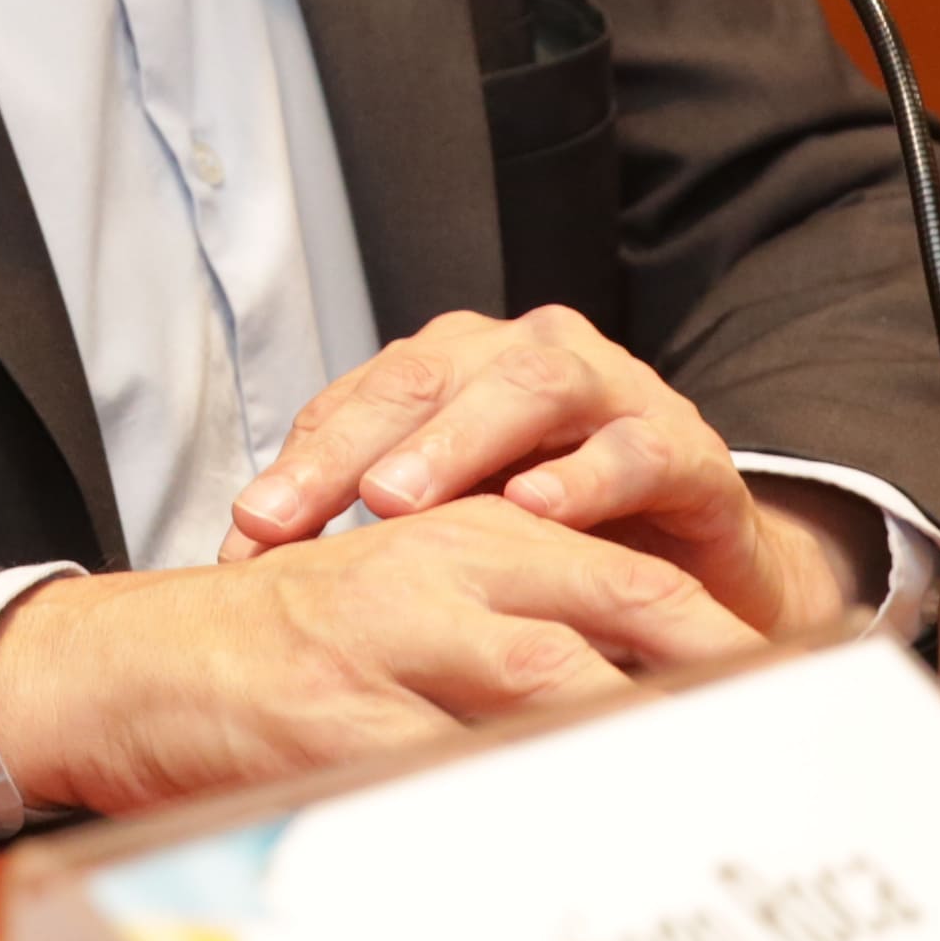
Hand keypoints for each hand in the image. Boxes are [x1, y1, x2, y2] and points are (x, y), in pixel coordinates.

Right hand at [0, 497, 766, 819]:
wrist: (132, 667)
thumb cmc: (283, 647)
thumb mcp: (404, 599)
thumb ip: (512, 630)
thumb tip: (640, 706)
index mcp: (464, 540)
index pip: (628, 580)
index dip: (719, 641)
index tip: (793, 703)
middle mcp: (435, 577)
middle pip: (612, 622)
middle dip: (707, 694)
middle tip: (783, 765)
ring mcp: (384, 649)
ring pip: (545, 694)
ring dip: (634, 756)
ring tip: (708, 822)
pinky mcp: (335, 723)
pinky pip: (447, 778)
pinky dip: (515, 820)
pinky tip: (569, 873)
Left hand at [218, 306, 847, 637]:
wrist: (698, 575)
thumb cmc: (554, 545)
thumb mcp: (453, 536)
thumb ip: (365, 538)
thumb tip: (241, 580)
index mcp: (461, 371)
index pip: (363, 399)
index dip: (300, 462)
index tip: (247, 536)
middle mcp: (530, 360)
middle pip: (431, 377)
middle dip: (358, 444)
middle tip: (301, 508)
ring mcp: (615, 392)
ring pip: (531, 385)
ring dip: (459, 440)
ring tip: (398, 499)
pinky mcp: (688, 448)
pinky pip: (636, 447)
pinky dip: (585, 475)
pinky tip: (535, 510)